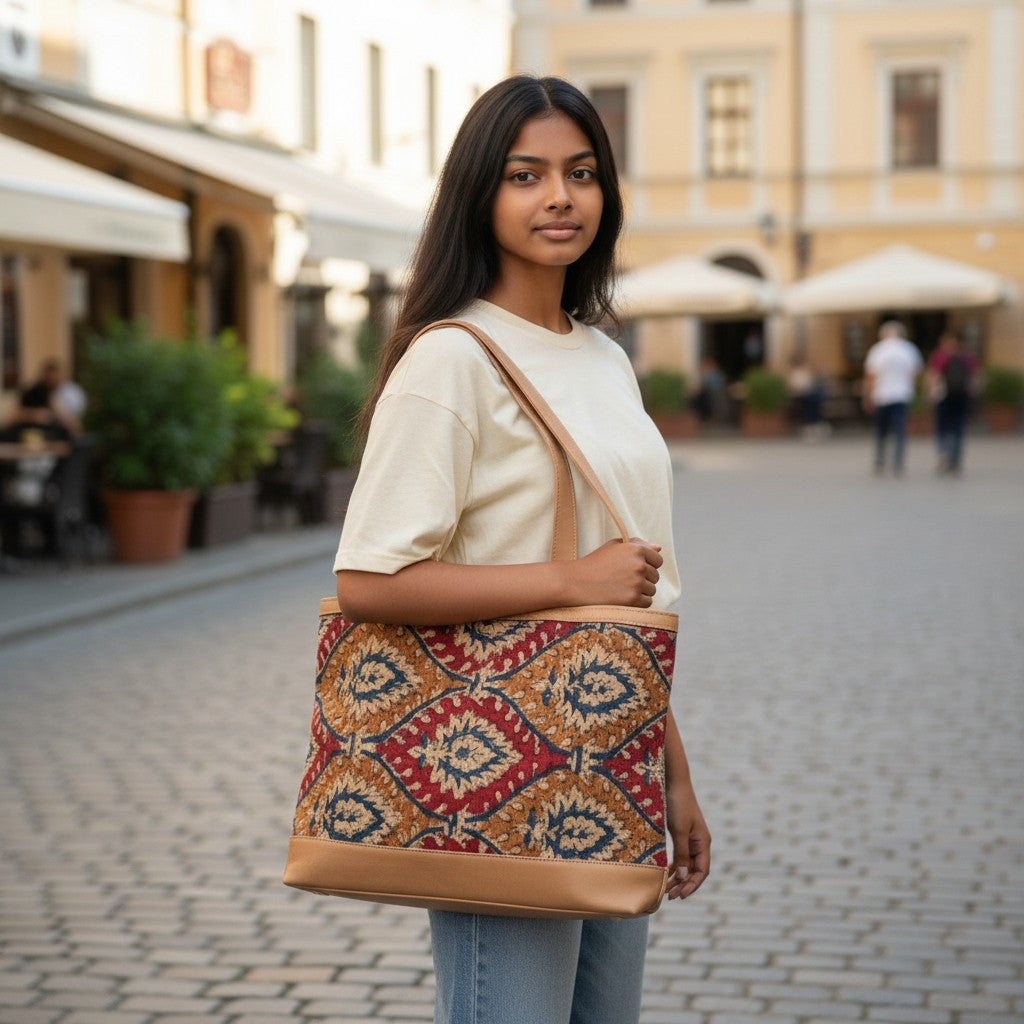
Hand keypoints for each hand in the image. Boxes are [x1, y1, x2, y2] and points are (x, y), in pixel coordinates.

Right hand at [569, 537, 662, 607]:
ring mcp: (637, 582)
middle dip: (643, 579)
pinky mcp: (633, 599)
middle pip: (655, 576)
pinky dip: (637, 603)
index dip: (646, 565)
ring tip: (620, 589)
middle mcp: (639, 565)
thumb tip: (658, 548)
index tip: (632, 570)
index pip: (657, 560)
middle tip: (623, 581)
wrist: (575, 582)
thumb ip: (637, 544)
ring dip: (640, 592)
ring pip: (651, 590)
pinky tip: (621, 598)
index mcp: (636, 549)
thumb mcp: (613, 547)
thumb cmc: (593, 564)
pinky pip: (646, 603)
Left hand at [664, 783, 710, 900]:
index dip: (692, 885)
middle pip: (694, 870)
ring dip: (678, 877)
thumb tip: (682, 876)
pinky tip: (665, 874)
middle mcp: (699, 843)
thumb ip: (681, 853)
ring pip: (686, 865)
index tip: (681, 895)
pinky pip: (680, 856)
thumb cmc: (678, 803)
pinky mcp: (682, 835)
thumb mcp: (679, 829)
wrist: (674, 782)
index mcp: (703, 842)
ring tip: (666, 890)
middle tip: (670, 897)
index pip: (702, 871)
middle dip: (684, 884)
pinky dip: (674, 866)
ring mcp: (691, 839)